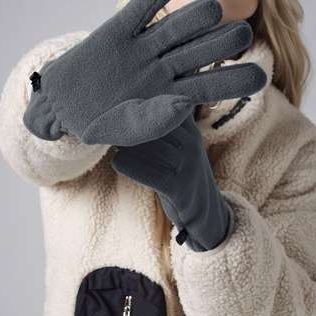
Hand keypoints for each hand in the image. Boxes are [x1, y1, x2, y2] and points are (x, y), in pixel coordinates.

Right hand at [23, 0, 266, 146]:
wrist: (66, 105)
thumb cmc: (103, 122)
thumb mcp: (130, 127)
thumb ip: (158, 119)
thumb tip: (184, 104)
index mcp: (173, 91)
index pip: (209, 84)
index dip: (233, 80)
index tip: (259, 77)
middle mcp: (164, 65)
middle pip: (197, 51)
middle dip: (219, 43)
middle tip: (243, 34)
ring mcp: (142, 46)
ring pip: (172, 29)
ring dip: (191, 17)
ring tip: (212, 7)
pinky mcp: (118, 31)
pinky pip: (137, 12)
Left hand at [111, 110, 232, 251]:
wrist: (204, 210)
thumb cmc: (181, 171)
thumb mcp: (180, 143)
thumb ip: (163, 124)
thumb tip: (125, 106)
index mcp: (190, 128)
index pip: (159, 105)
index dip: (136, 107)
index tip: (118, 110)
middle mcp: (191, 143)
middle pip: (148, 124)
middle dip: (126, 128)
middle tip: (112, 130)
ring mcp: (187, 166)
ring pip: (143, 146)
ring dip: (123, 146)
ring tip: (116, 146)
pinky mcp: (179, 188)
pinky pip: (145, 173)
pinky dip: (126, 165)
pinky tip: (118, 162)